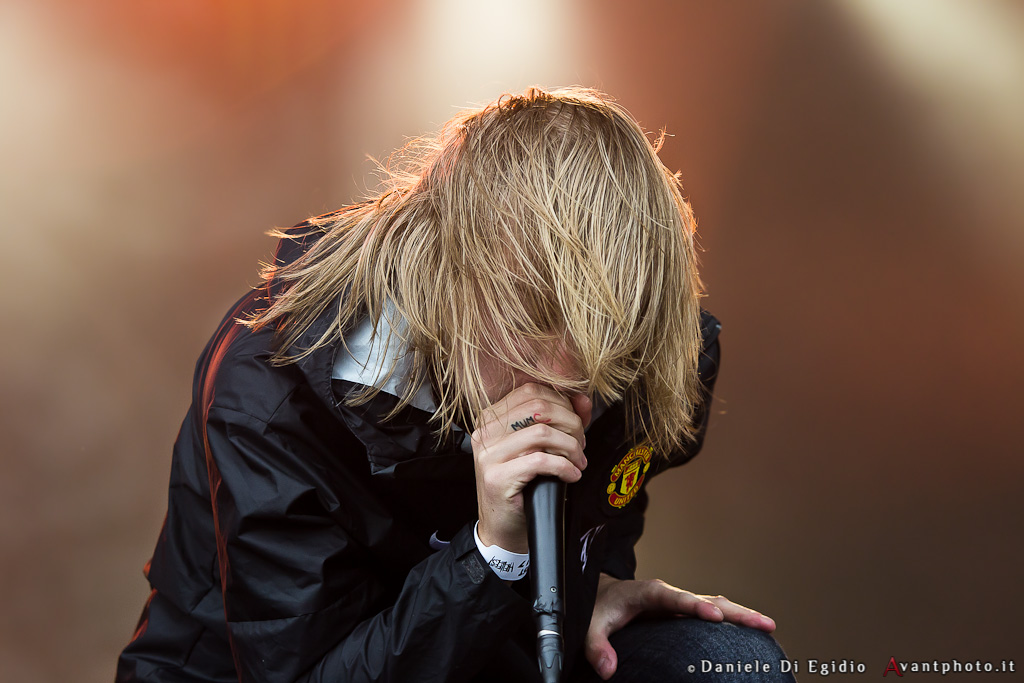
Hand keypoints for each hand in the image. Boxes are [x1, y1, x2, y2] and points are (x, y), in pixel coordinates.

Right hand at [472, 383, 591, 552]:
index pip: (532, 391)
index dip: (563, 404)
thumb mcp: (540, 447)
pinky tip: (570, 475)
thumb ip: (561, 420)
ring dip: (571, 447)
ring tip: (578, 462)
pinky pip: (540, 460)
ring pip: (542, 433)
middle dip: (571, 425)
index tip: (576, 425)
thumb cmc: (522, 485)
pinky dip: (564, 466)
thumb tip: (583, 400)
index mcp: (492, 417)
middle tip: (581, 446)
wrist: (502, 526)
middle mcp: (485, 431)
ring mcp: (488, 454)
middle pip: (540, 408)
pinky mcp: (496, 477)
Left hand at [586, 573, 776, 679]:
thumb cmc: (598, 607)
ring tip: (769, 626)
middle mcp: (670, 594)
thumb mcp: (590, 625)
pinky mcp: (684, 612)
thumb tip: (608, 670)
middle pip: (706, 600)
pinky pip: (712, 612)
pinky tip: (751, 631)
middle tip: (764, 623)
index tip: (715, 616)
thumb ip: (597, 646)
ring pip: (715, 604)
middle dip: (735, 612)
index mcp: (648, 592)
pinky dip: (732, 619)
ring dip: (741, 615)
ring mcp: (679, 602)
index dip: (694, 606)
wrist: (601, 594)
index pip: (675, 598)